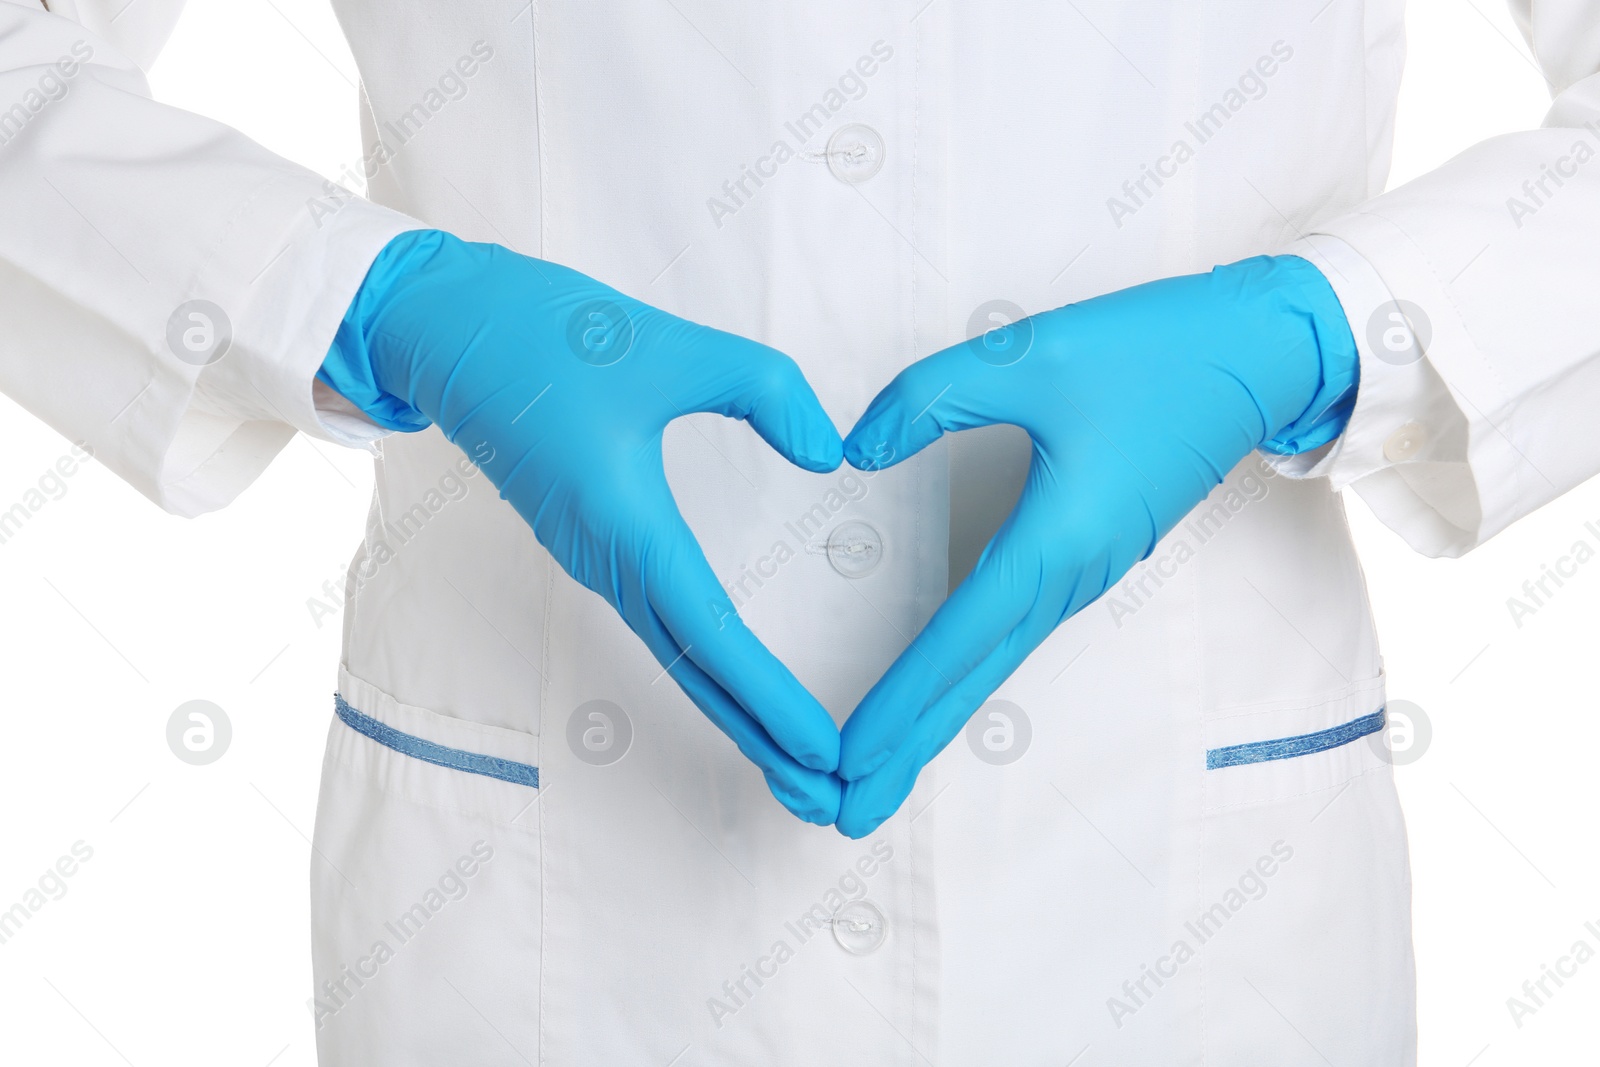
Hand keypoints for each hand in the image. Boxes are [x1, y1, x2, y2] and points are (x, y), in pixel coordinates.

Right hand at [323, 230, 845, 822]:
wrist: (442, 330)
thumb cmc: (546, 336)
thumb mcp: (668, 346)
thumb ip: (762, 390)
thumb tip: (830, 454)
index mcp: (624, 524)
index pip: (710, 632)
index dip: (768, 696)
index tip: (820, 747)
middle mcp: (606, 559)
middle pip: (694, 669)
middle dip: (759, 735)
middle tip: (824, 794)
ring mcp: (593, 557)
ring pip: (676, 652)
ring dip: (734, 709)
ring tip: (795, 758)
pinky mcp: (591, 542)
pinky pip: (658, 623)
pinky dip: (706, 665)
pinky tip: (737, 682)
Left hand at [833, 255, 1357, 836]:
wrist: (1263, 355)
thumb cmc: (1154, 351)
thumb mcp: (1028, 354)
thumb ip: (929, 398)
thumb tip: (856, 450)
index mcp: (1053, 541)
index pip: (957, 640)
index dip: (897, 702)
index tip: (845, 760)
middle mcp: (1070, 575)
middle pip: (974, 681)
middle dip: (908, 750)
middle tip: (845, 815)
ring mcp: (1086, 572)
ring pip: (994, 662)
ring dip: (934, 719)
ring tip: (878, 771)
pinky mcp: (1092, 555)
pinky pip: (1015, 632)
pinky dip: (967, 673)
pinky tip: (940, 688)